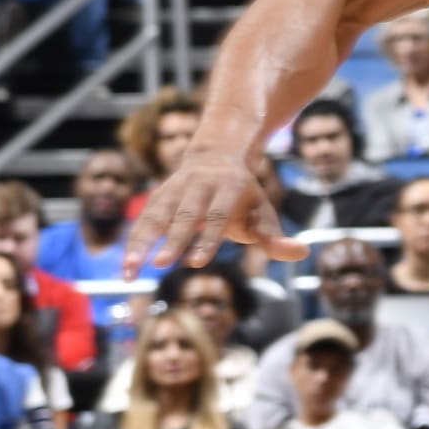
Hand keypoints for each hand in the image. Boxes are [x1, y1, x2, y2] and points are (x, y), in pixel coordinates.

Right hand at [125, 141, 308, 273]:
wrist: (218, 155)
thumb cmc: (243, 197)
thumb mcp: (263, 213)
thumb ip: (276, 237)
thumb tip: (302, 252)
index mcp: (228, 187)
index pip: (217, 216)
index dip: (207, 239)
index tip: (196, 263)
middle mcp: (198, 184)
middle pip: (183, 215)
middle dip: (171, 240)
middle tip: (161, 265)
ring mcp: (174, 188)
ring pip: (155, 216)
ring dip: (141, 243)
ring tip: (130, 272)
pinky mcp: (157, 196)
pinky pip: (142, 220)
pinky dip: (132, 243)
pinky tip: (126, 270)